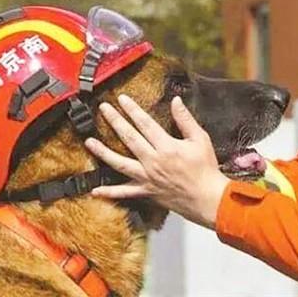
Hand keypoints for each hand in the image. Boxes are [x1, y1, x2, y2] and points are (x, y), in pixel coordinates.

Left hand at [84, 94, 229, 228]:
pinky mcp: (146, 191)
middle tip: (104, 109)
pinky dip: (109, 192)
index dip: (132, 109)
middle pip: (129, 138)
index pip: (145, 123)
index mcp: (167, 147)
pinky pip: (124, 192)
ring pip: (120, 164)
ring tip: (89, 142)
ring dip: (103, 152)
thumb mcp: (200, 139)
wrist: (207, 198)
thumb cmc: (205, 168)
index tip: (122, 99)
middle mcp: (153, 161)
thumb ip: (185, 119)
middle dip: (115, 121)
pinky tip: (95, 190)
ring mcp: (147, 177)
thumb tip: (176, 101)